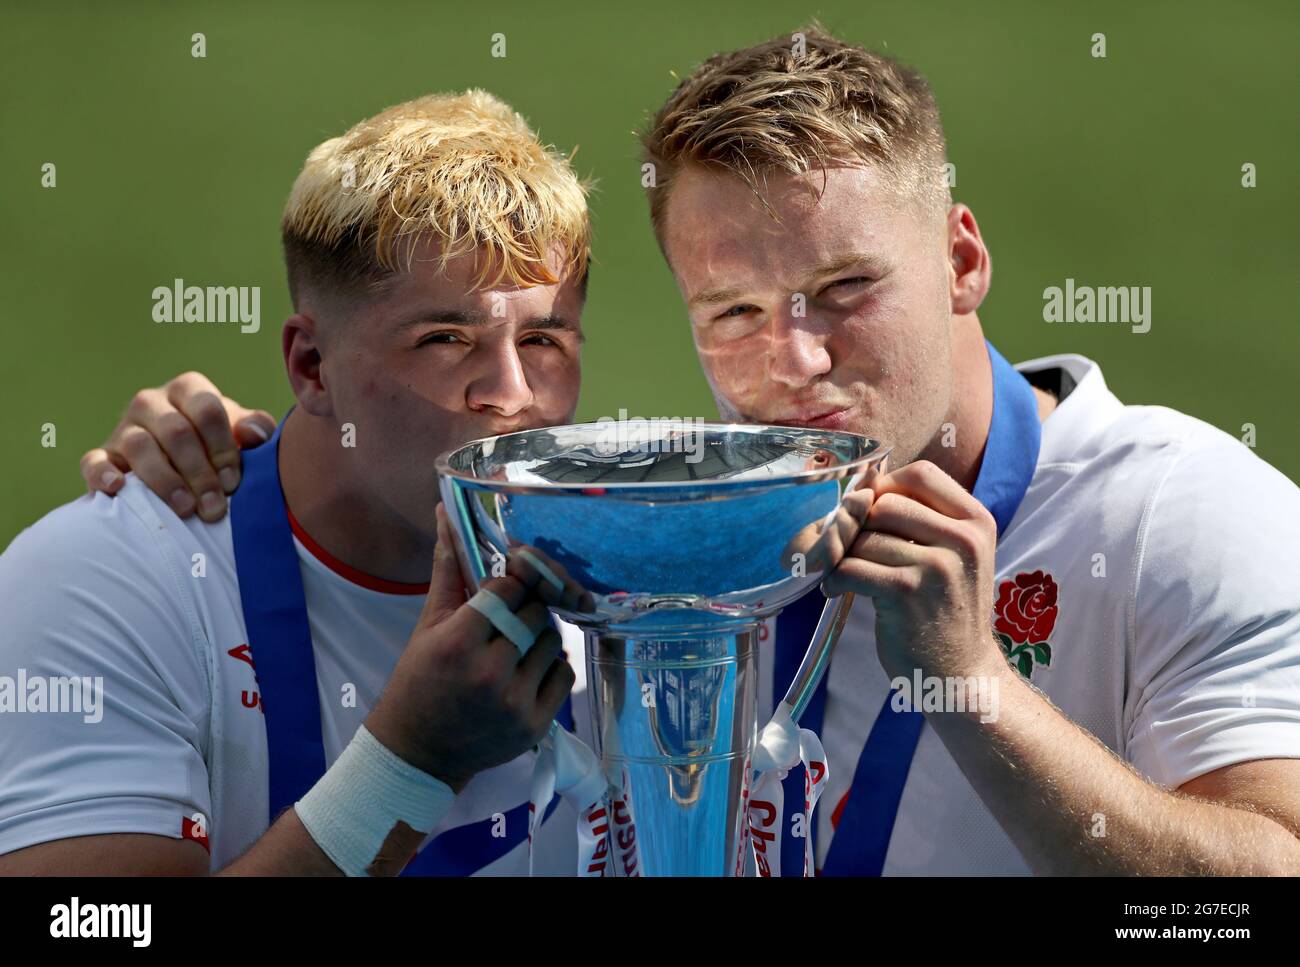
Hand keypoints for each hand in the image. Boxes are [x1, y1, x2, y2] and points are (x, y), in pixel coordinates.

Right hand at [79, 371, 275, 521]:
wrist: (178, 462)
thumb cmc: (215, 444)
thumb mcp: (238, 432)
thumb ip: (254, 428)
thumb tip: (254, 435)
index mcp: (187, 390)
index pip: (207, 410)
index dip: (223, 448)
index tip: (234, 482)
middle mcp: (151, 402)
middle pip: (176, 431)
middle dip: (199, 473)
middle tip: (214, 508)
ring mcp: (123, 427)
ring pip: (139, 446)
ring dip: (165, 481)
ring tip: (185, 509)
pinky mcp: (102, 454)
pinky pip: (93, 460)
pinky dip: (102, 473)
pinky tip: (119, 488)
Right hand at [364, 506, 591, 790]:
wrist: (418, 752)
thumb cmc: (419, 682)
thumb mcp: (427, 625)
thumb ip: (447, 570)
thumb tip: (447, 513)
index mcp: (458, 643)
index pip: (508, 589)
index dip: (508, 584)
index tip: (500, 590)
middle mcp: (489, 672)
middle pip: (534, 613)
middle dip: (525, 608)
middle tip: (508, 619)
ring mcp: (515, 702)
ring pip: (553, 641)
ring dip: (539, 636)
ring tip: (514, 646)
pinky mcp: (535, 725)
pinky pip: (564, 674)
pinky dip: (552, 666)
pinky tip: (526, 669)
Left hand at [821, 460, 1002, 681]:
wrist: (961, 675)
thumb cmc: (947, 611)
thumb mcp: (956, 556)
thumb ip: (922, 519)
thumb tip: (863, 484)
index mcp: (976, 522)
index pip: (920, 475)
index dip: (885, 487)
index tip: (870, 513)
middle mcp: (962, 540)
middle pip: (884, 504)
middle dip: (858, 525)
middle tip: (848, 547)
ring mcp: (935, 567)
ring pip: (863, 538)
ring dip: (842, 556)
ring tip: (844, 573)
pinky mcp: (905, 593)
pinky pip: (850, 568)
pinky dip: (834, 579)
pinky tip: (838, 590)